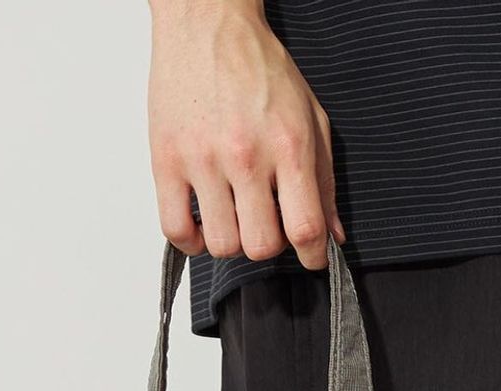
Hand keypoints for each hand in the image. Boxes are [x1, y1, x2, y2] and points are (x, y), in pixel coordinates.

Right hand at [148, 0, 344, 268]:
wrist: (206, 23)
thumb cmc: (257, 66)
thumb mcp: (309, 115)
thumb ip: (324, 179)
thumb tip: (333, 236)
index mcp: (288, 145)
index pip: (305, 229)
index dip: (312, 256)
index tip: (310, 257)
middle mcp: (245, 155)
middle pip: (261, 246)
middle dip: (269, 243)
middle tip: (266, 222)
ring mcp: (202, 159)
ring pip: (221, 244)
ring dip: (232, 241)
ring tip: (233, 216)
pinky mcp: (166, 160)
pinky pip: (176, 230)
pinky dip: (191, 241)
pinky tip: (203, 224)